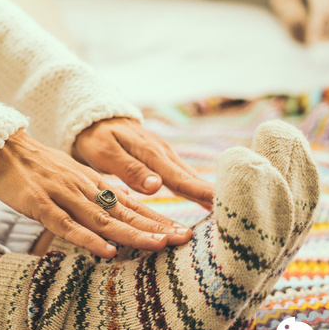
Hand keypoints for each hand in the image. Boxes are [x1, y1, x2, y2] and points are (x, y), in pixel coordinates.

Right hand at [0, 130, 191, 258]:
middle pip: (125, 211)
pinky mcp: (40, 204)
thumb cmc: (38, 169)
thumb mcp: (73, 179)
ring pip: (102, 219)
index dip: (158, 219)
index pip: (132, 204)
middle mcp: (85, 189)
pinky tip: (105, 251)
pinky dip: (87, 239)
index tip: (183, 232)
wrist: (2, 149)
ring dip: (131, 233)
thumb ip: (95, 197)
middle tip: (183, 239)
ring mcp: (63, 196)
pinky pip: (66, 225)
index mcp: (94, 184)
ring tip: (157, 246)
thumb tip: (119, 216)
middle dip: (155, 227)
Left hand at [73, 118, 213, 208]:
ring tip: (226, 209)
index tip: (218, 203)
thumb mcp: (105, 152)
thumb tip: (156, 186)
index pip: (178, 177)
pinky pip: (182, 174)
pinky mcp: (161, 159)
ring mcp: (163, 155)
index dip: (198, 191)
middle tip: (234, 211)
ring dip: (206, 191)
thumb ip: (129, 169)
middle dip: (211, 194)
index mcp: (150, 153)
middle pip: (190, 177)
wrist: (94, 117)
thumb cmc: (96, 137)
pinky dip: (195, 186)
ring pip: (189, 176)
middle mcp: (162, 154)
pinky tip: (206, 198)